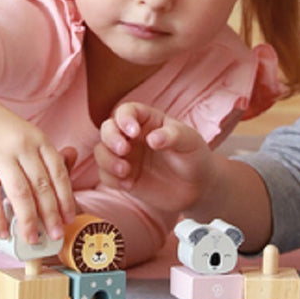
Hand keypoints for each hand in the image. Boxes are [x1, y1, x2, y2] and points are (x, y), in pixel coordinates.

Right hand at [0, 65, 76, 243]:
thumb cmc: (0, 129)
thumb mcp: (28, 135)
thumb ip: (47, 155)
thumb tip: (70, 169)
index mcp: (39, 140)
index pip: (59, 173)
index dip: (66, 199)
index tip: (69, 218)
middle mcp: (22, 146)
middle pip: (42, 186)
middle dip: (51, 215)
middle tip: (56, 235)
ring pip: (19, 194)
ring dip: (28, 220)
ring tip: (32, 239)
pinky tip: (3, 231)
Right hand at [95, 102, 213, 213]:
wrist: (198, 187)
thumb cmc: (194, 156)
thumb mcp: (189, 142)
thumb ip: (172, 136)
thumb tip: (152, 138)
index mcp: (147, 120)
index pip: (127, 111)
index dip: (125, 119)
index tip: (134, 132)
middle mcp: (132, 137)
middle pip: (107, 129)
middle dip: (110, 139)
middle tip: (123, 150)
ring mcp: (126, 157)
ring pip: (102, 153)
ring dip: (108, 161)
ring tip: (126, 172)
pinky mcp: (123, 177)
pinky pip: (106, 176)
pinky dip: (112, 180)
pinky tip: (129, 185)